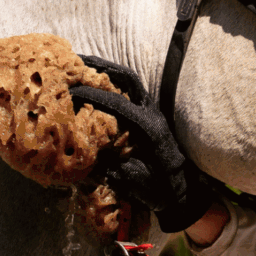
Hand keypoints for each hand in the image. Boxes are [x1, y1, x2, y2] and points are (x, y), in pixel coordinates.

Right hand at [71, 56, 213, 232]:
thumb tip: (87, 158)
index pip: (118, 104)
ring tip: (82, 65)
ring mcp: (154, 114)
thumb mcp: (136, 184)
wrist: (184, 193)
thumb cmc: (162, 192)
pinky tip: (95, 84)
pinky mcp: (151, 117)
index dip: (93, 95)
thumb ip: (114, 171)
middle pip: (129, 81)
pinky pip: (131, 94)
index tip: (70, 91)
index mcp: (150, 129)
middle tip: (76, 61)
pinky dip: (113, 85)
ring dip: (108, 72)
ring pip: (131, 84)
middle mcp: (153, 115)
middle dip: (103, 68)